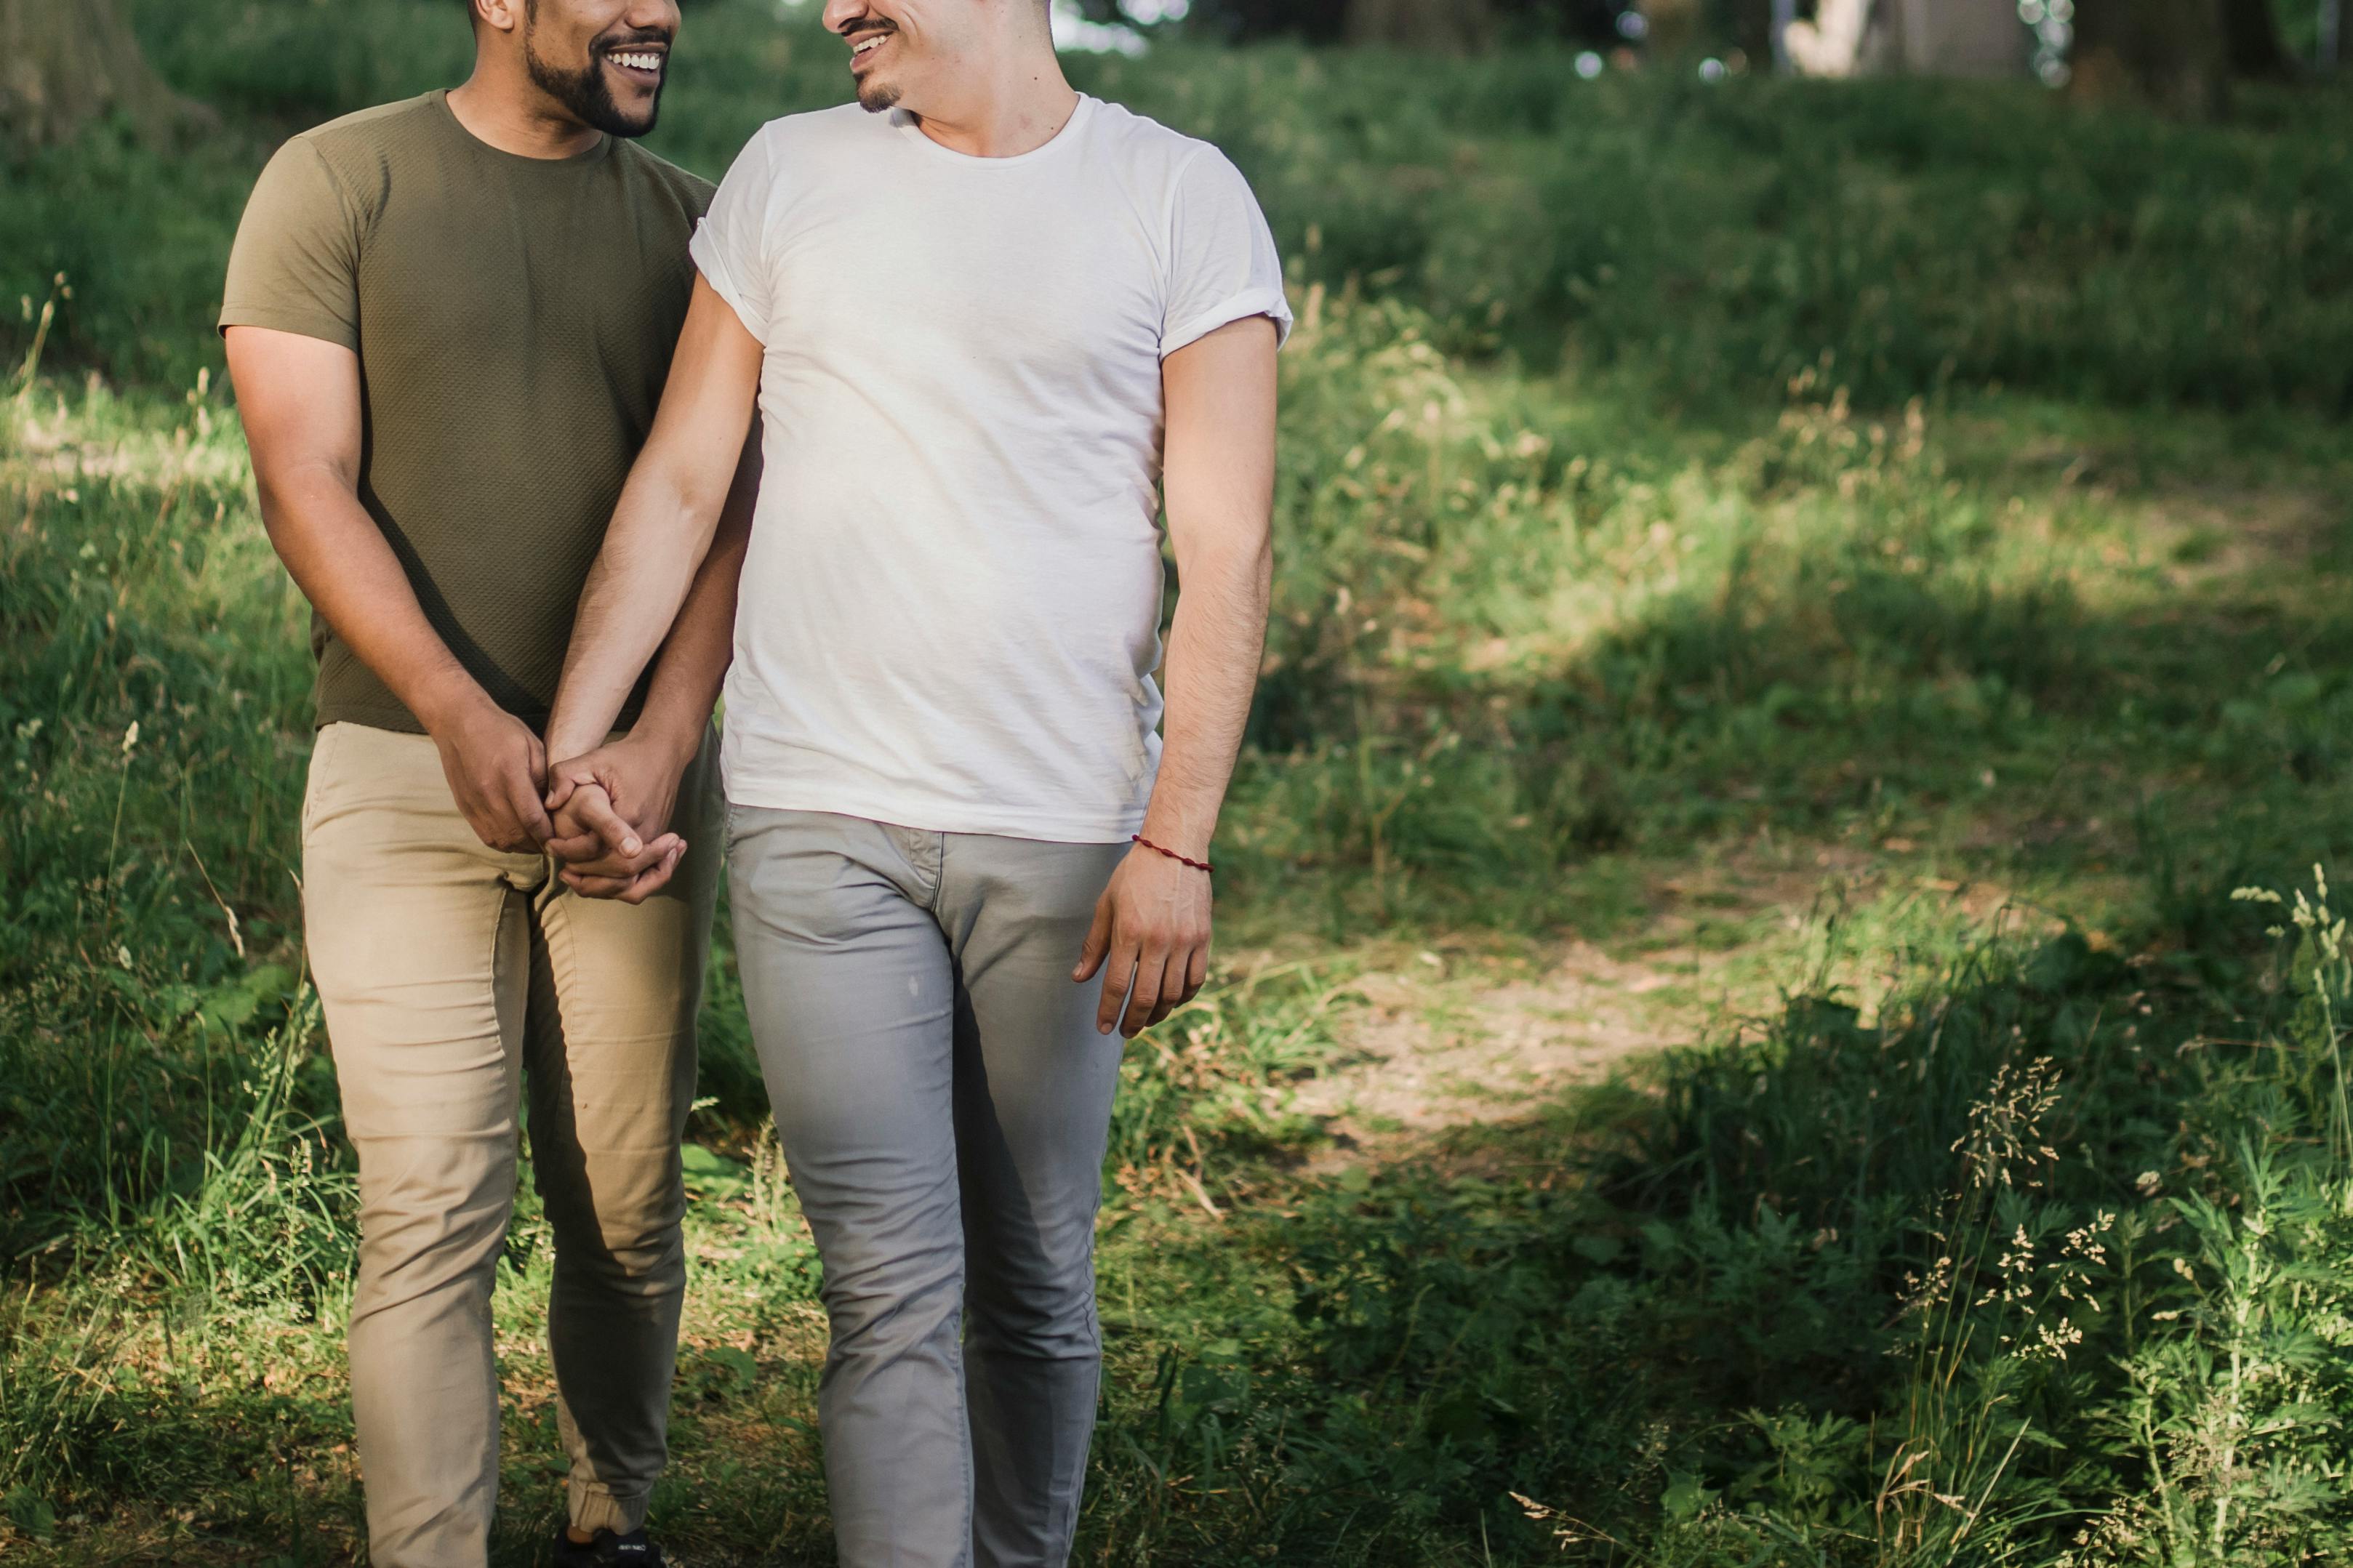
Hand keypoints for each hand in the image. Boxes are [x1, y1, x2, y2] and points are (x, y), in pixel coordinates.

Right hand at [429, 696, 552, 852]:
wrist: (458, 724)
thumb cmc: (500, 731)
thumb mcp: (532, 746)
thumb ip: (544, 777)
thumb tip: (554, 806)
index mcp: (509, 775)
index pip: (532, 818)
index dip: (548, 834)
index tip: (562, 838)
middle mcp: (489, 793)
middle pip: (517, 834)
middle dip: (539, 844)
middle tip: (554, 843)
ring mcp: (474, 803)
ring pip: (502, 840)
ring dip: (523, 847)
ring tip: (537, 842)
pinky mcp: (465, 808)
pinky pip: (487, 836)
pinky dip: (505, 843)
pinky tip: (518, 838)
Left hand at [542, 735, 689, 902]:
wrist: (663, 754)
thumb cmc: (626, 757)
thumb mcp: (591, 759)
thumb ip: (565, 776)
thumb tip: (550, 803)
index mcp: (628, 815)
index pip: (598, 850)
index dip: (571, 854)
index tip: (551, 846)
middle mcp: (645, 833)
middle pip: (618, 875)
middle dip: (587, 878)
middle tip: (564, 872)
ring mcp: (654, 841)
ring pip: (633, 884)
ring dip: (605, 888)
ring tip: (577, 879)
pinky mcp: (657, 843)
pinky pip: (642, 877)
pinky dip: (621, 884)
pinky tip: (599, 877)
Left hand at [1072, 845, 1212, 1037]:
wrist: (1175, 848)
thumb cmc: (1135, 875)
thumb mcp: (1106, 905)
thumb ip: (1094, 945)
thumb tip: (1079, 979)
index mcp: (1129, 932)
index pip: (1117, 985)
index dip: (1109, 1012)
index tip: (1103, 1028)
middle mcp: (1158, 940)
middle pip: (1147, 997)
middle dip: (1134, 1021)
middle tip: (1125, 1032)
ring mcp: (1184, 940)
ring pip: (1173, 994)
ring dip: (1158, 1014)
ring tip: (1147, 1020)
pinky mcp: (1203, 938)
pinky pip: (1196, 980)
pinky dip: (1183, 997)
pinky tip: (1172, 1001)